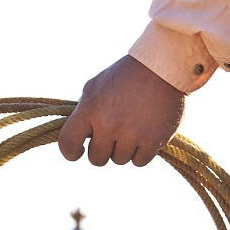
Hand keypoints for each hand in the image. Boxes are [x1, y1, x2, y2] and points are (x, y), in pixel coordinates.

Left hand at [58, 55, 184, 166]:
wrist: (162, 68)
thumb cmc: (125, 76)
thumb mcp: (95, 86)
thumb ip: (84, 111)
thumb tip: (78, 135)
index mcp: (90, 109)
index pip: (68, 143)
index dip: (70, 152)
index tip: (78, 152)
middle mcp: (108, 124)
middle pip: (97, 159)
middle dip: (103, 150)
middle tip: (113, 136)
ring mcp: (131, 134)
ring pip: (119, 160)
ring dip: (124, 149)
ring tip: (132, 129)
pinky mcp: (153, 140)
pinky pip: (139, 162)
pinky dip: (141, 152)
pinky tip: (144, 135)